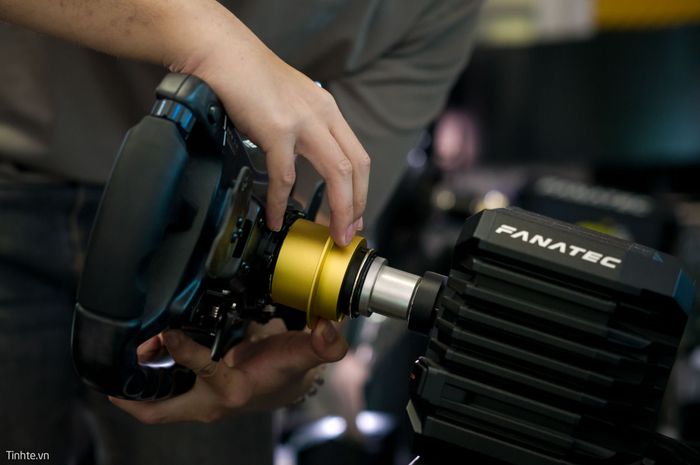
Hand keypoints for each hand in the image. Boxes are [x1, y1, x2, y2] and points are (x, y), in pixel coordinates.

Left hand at [110, 319, 347, 423]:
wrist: (284, 386)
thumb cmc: (288, 370)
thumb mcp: (307, 355)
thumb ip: (323, 343)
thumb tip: (329, 327)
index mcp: (235, 390)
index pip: (203, 372)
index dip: (183, 352)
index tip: (167, 331)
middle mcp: (210, 402)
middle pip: (159, 411)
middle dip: (130, 393)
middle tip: (106, 372)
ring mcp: (197, 402)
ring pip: (154, 404)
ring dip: (132, 385)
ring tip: (116, 357)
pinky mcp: (191, 394)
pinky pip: (159, 395)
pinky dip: (143, 381)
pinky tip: (134, 357)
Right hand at [175, 12, 369, 245]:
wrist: (221, 53)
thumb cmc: (248, 78)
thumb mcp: (291, 102)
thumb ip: (302, 131)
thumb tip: (300, 164)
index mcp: (328, 111)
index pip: (358, 156)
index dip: (362, 190)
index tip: (355, 214)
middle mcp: (322, 115)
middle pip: (356, 168)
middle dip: (357, 206)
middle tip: (350, 232)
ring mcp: (303, 122)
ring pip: (337, 174)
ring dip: (338, 209)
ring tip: (332, 234)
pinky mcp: (277, 130)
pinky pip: (285, 177)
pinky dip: (282, 203)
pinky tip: (276, 217)